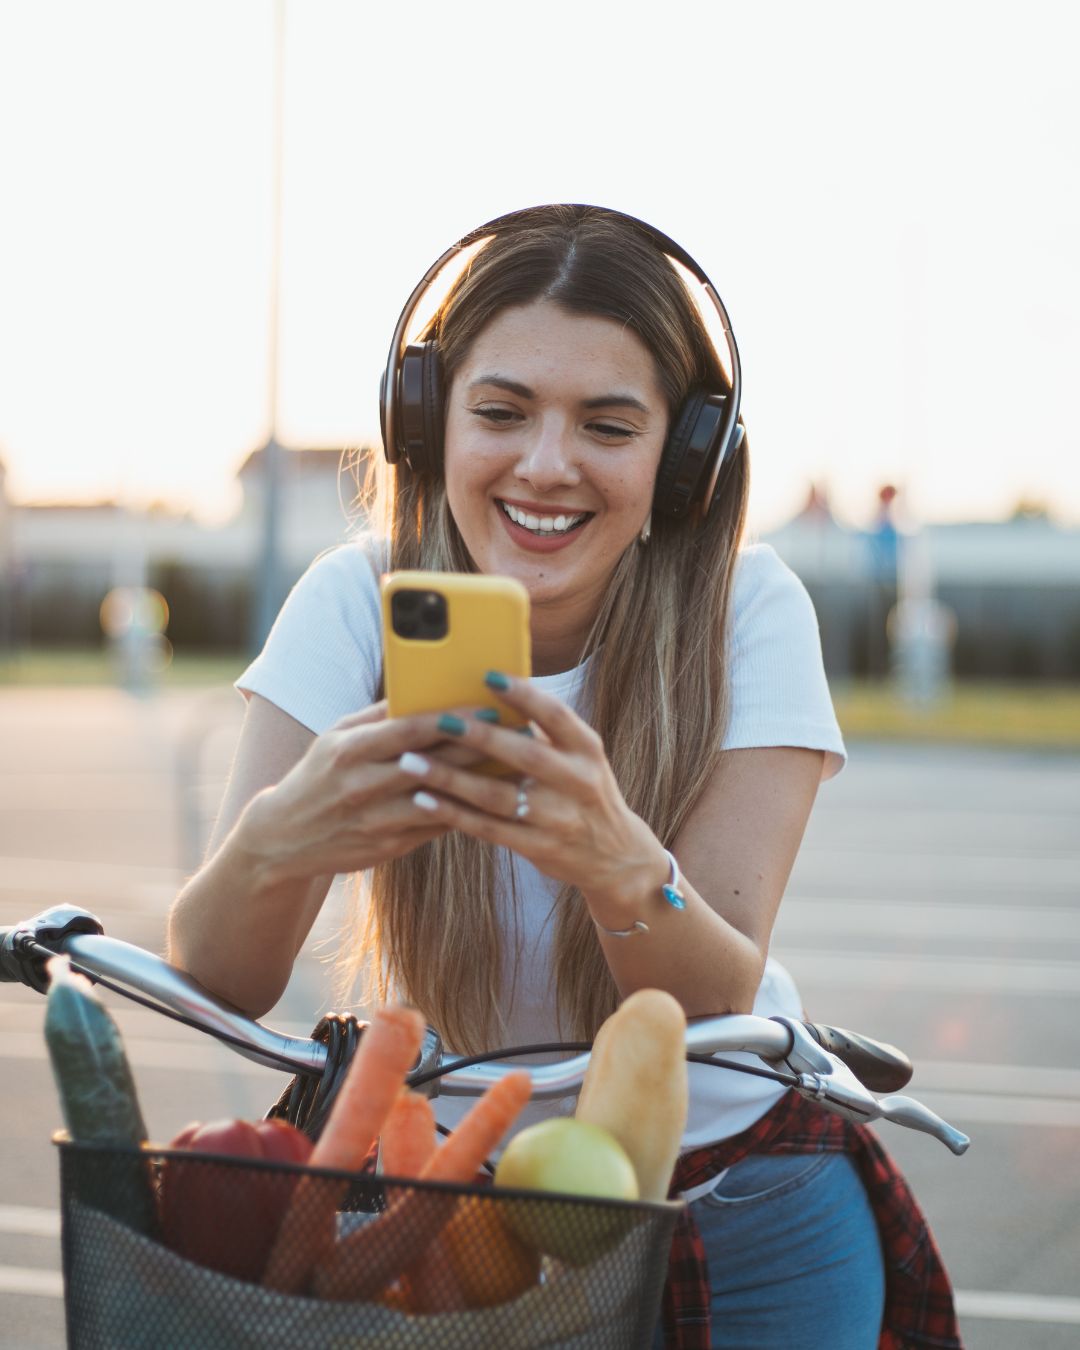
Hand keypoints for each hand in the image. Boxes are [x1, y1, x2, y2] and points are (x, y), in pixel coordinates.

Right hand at [243, 702, 495, 883]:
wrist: (283, 839)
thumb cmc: (319, 775)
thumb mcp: (336, 737)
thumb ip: (378, 716)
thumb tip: (423, 688)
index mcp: (348, 750)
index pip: (410, 729)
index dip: (454, 717)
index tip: (491, 705)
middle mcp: (362, 785)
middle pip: (433, 763)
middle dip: (480, 745)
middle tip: (518, 731)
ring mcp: (376, 820)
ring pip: (441, 799)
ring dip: (481, 782)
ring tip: (516, 765)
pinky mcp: (388, 848)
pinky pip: (436, 826)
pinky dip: (466, 809)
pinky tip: (493, 796)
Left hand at [393, 676, 670, 924]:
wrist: (616, 857)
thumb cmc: (583, 791)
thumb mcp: (581, 757)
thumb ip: (545, 731)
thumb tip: (490, 690)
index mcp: (587, 749)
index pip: (555, 715)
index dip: (523, 695)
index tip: (487, 675)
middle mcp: (576, 781)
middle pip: (523, 754)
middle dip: (478, 737)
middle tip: (437, 720)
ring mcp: (557, 818)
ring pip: (495, 795)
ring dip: (450, 777)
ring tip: (411, 761)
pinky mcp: (537, 847)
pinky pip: (487, 828)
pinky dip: (452, 813)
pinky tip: (423, 799)